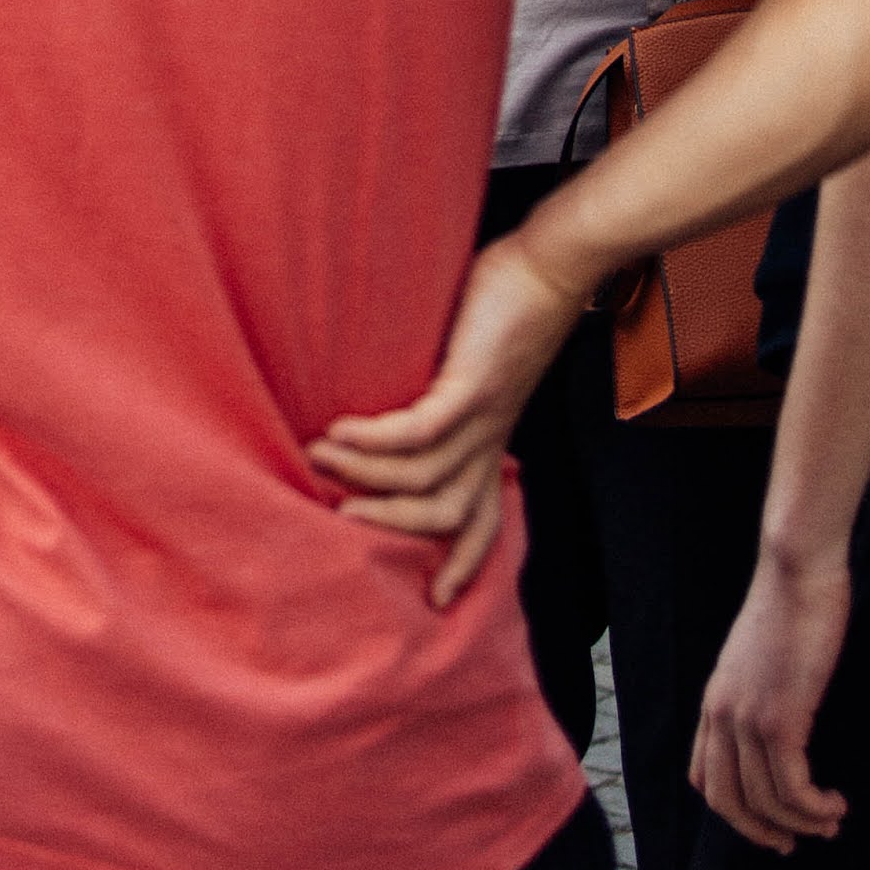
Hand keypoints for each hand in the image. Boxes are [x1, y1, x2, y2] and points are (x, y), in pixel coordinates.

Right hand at [303, 232, 592, 607]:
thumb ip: (445, 397)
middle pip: (446, 517)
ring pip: (425, 480)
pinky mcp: (471, 386)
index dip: (461, 566)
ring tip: (318, 455)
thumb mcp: (480, 370)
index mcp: (493, 444)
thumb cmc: (509, 309)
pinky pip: (419, 431)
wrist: (551, 267)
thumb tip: (390, 406)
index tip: (435, 601)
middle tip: (339, 519)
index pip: (482, 523)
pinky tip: (342, 428)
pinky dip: (377, 438)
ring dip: (366, 475)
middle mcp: (490, 441)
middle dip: (390, 525)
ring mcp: (483, 417)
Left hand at [691, 538, 852, 853]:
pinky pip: (792, 788)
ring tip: (831, 823)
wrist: (798, 567)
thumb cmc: (792, 602)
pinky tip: (836, 805)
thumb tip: (786, 718)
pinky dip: (815, 808)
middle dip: (760, 832)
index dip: (733, 811)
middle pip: (726, 802)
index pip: (704, 776)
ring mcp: (746, 719)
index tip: (767, 823)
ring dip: (802, 824)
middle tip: (793, 845)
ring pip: (765, 801)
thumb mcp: (763, 655)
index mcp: (715, 701)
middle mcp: (722, 715)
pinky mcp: (779, 719)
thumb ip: (762, 689)